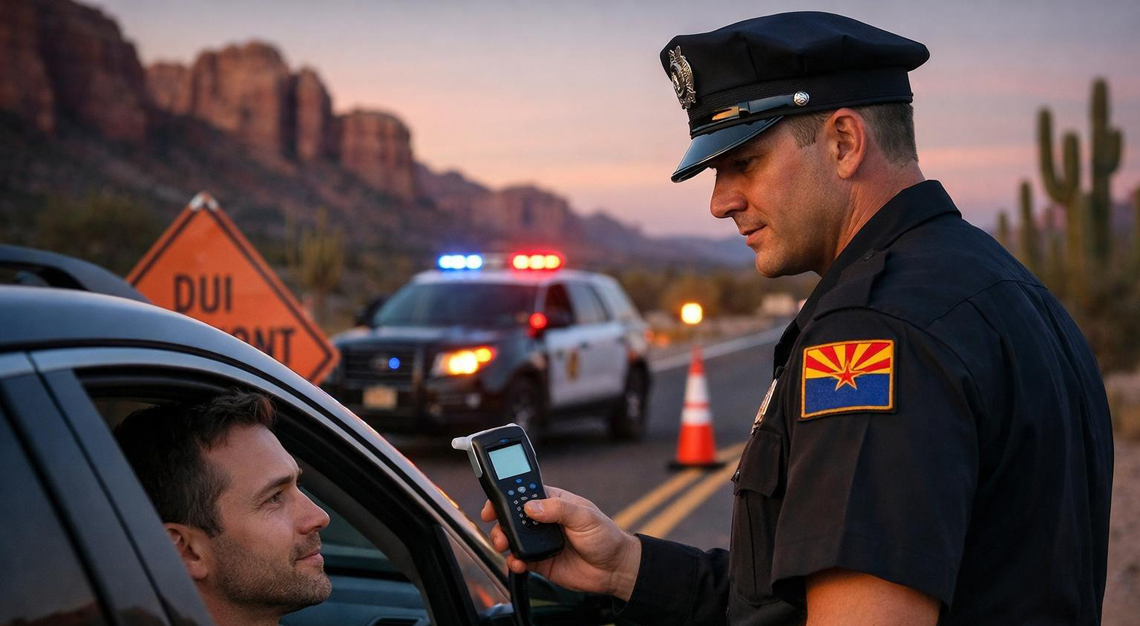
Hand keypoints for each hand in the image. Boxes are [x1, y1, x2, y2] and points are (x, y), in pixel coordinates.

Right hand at [480, 486, 641, 600]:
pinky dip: (514, 561)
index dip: (505, 496)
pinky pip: (519, 560)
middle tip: (497, 528)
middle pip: (512, 517)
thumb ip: (558, 509)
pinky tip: (518, 562)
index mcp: (553, 502)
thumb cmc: (606, 536)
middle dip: (500, 522)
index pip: (523, 494)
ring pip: (512, 538)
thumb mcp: (585, 517)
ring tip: (505, 546)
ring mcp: (540, 541)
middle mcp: (544, 520)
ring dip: (503, 541)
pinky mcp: (540, 561)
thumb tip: (531, 506)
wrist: (615, 569)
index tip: (493, 503)